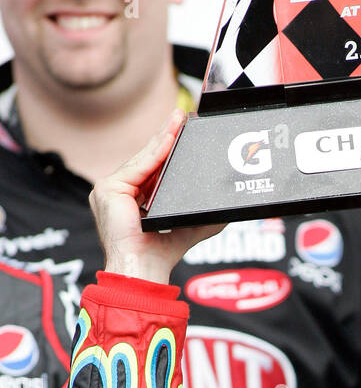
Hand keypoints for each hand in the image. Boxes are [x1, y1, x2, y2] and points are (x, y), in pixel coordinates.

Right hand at [89, 110, 224, 284]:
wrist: (144, 271)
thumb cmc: (160, 256)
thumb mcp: (186, 229)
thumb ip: (202, 218)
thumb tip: (226, 211)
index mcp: (129, 199)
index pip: (150, 168)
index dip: (167, 149)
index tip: (182, 130)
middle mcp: (116, 192)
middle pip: (145, 159)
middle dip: (165, 137)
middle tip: (182, 116)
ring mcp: (108, 189)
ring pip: (142, 159)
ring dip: (162, 139)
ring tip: (178, 121)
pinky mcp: (107, 189)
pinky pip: (137, 166)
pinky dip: (155, 153)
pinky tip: (169, 139)